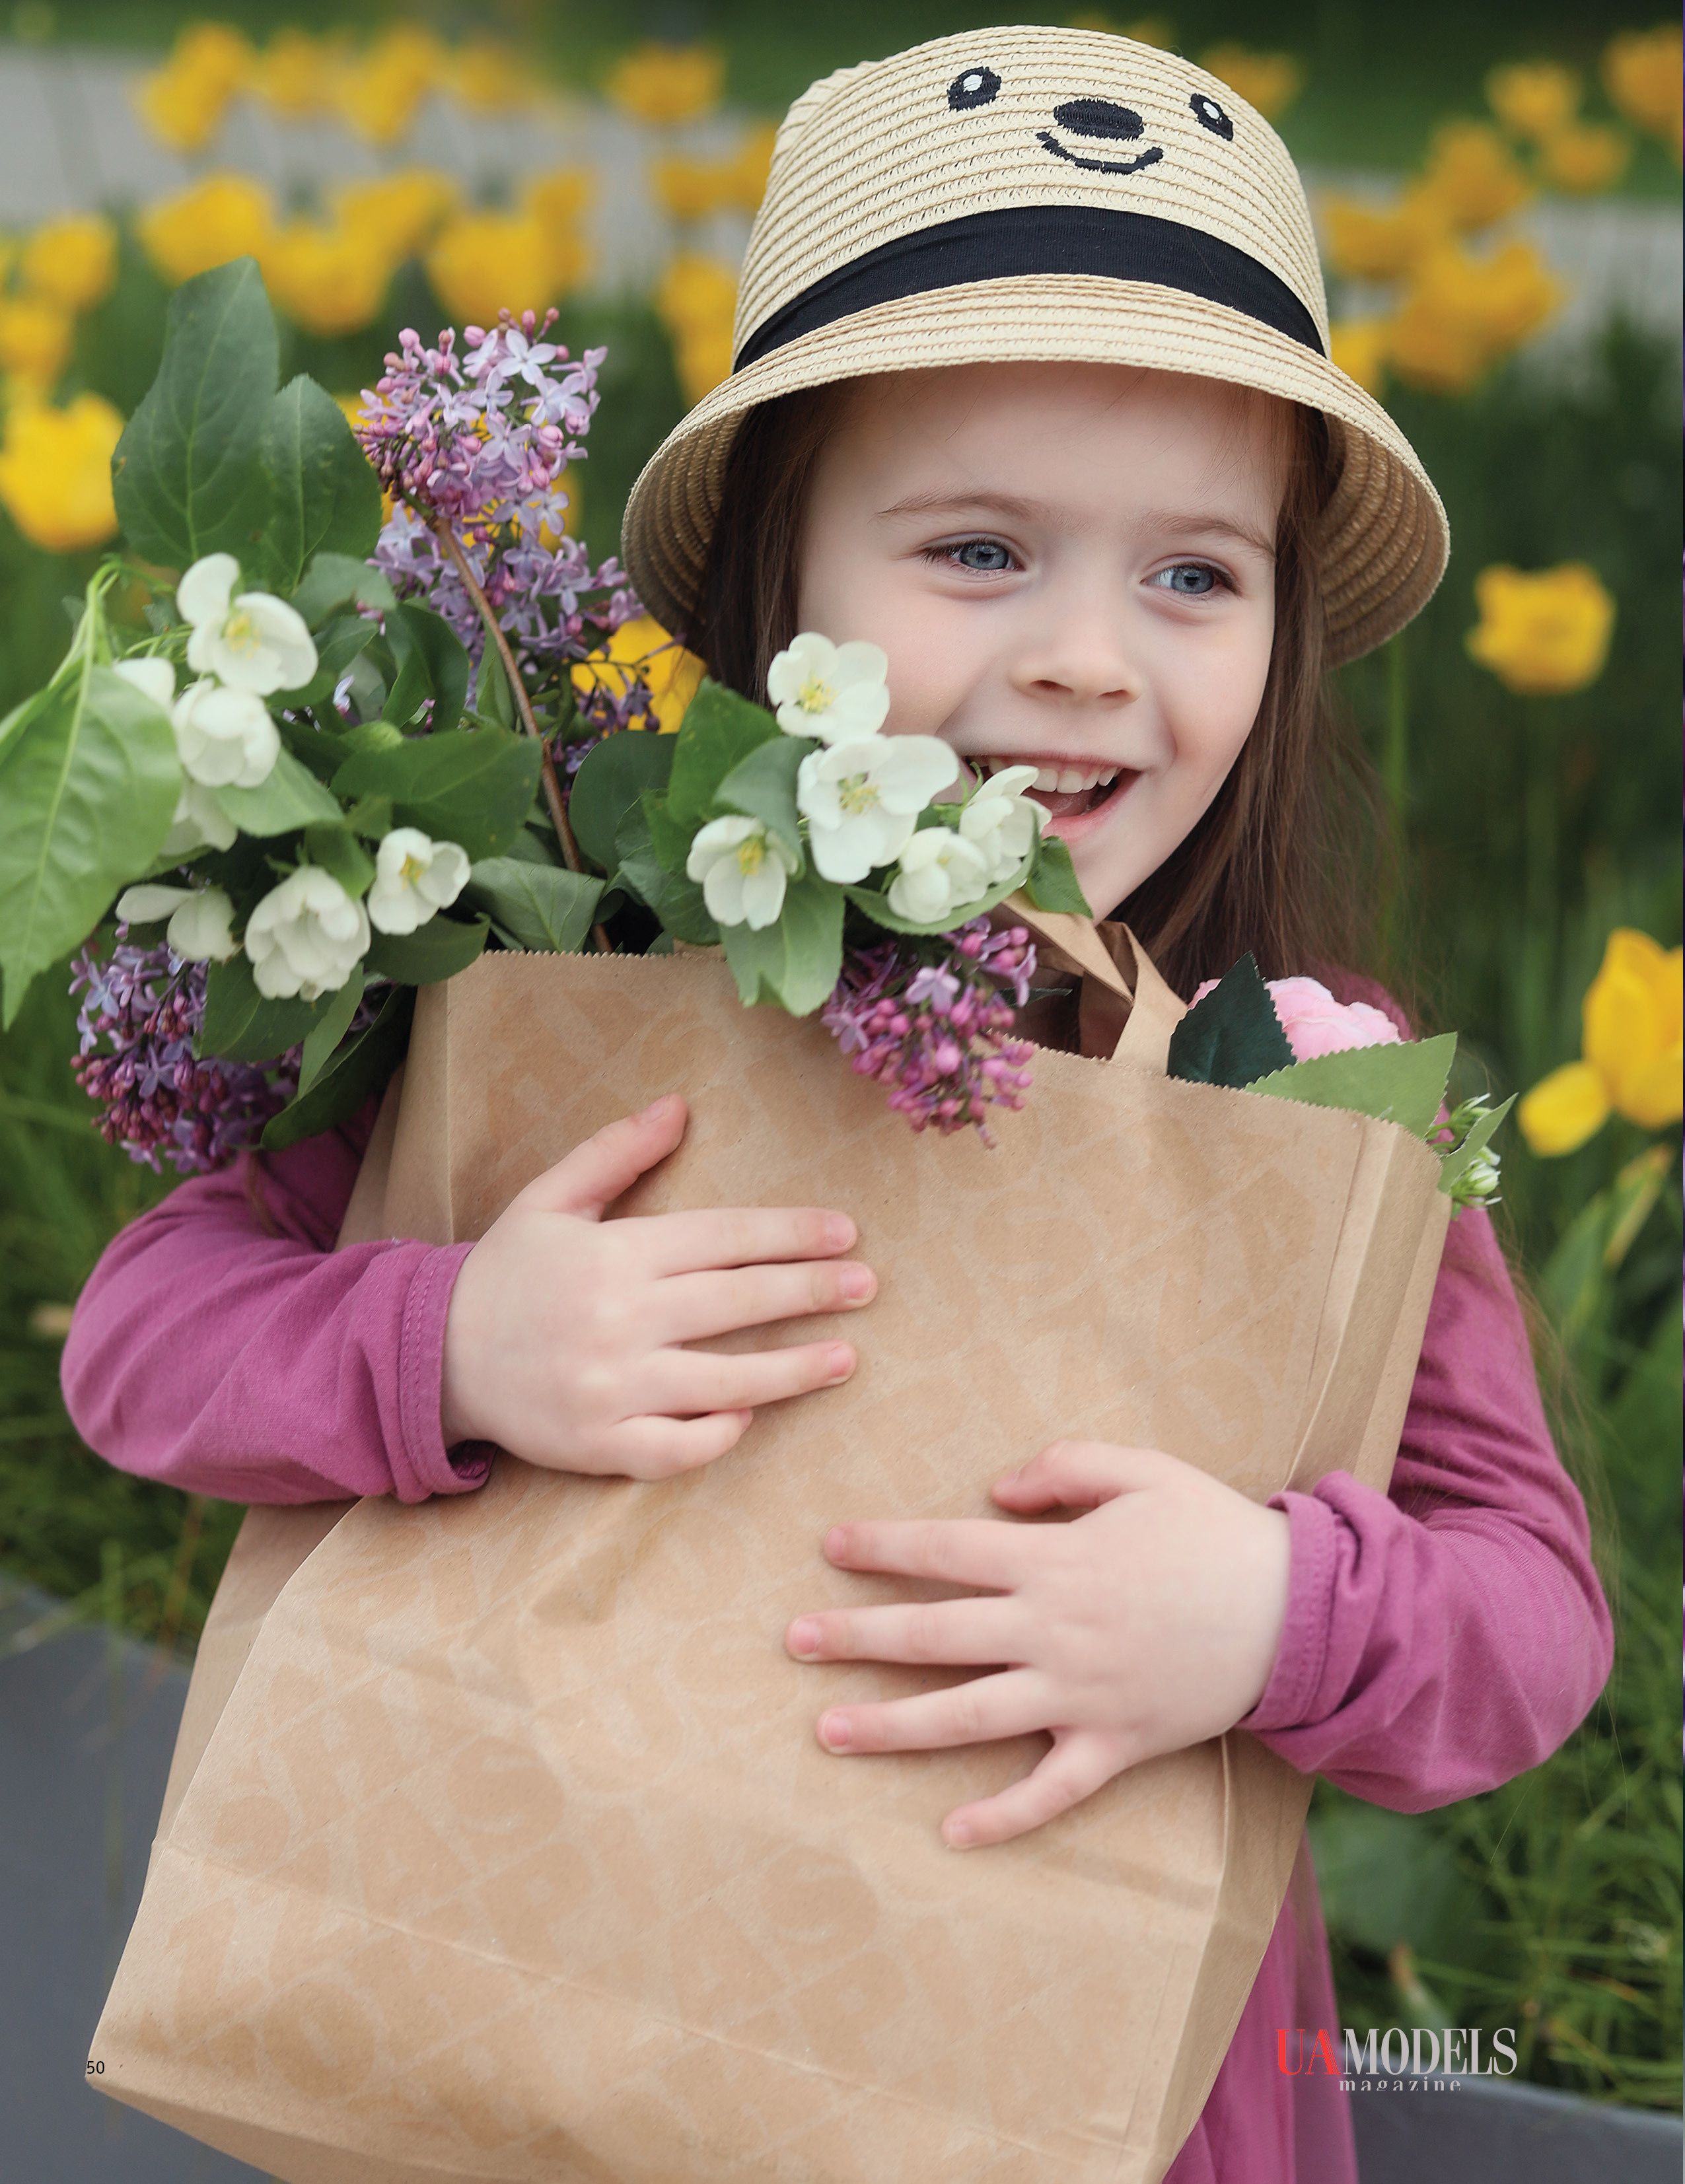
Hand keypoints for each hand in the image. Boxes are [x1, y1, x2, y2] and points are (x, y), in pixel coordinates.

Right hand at [440, 1093, 871, 1478]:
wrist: (431, 1355)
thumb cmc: (507, 1273)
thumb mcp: (551, 1199)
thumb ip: (616, 1153)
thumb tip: (679, 1105)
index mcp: (614, 1254)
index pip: (723, 1237)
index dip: (789, 1233)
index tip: (844, 1232)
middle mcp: (617, 1319)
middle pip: (736, 1302)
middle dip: (810, 1291)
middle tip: (866, 1285)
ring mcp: (610, 1387)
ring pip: (723, 1381)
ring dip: (792, 1370)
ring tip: (845, 1358)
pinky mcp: (599, 1444)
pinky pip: (676, 1448)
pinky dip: (718, 1436)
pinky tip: (753, 1418)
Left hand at [785, 1440, 1290, 1847]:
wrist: (1300, 1611)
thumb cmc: (1216, 1531)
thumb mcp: (1145, 1468)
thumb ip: (1067, 1463)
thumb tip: (996, 1486)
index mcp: (1057, 1558)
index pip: (948, 1549)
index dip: (884, 1546)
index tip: (830, 1546)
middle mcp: (1055, 1629)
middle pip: (937, 1634)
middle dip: (858, 1636)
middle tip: (794, 1640)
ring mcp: (1082, 1693)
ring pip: (970, 1714)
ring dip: (894, 1725)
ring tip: (828, 1731)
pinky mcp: (1117, 1744)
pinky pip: (1052, 1791)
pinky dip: (1004, 1815)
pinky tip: (951, 1831)